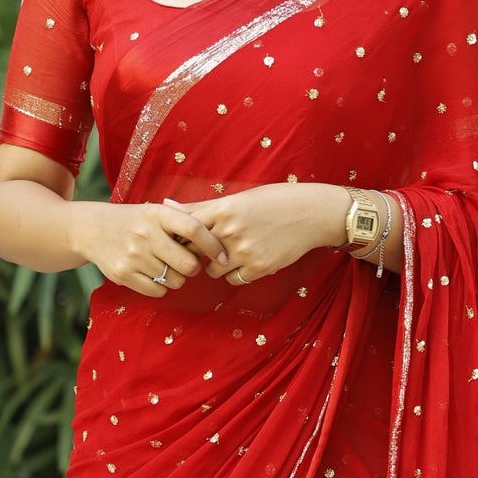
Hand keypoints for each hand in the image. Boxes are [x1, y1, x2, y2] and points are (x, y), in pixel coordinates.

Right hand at [68, 199, 227, 297]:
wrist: (93, 229)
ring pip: (175, 281)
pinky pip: (158, 291)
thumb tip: (218, 236)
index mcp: (158, 214)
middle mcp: (145, 234)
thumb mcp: (156, 212)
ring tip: (167, 267)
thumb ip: (184, 220)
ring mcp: (133, 256)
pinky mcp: (123, 274)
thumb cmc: (135, 221)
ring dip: (177, 278)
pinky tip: (154, 275)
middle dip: (193, 267)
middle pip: (188, 264)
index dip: (213, 245)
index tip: (222, 255)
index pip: (194, 229)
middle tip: (187, 263)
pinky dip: (162, 288)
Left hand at [164, 183, 345, 284]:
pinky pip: (233, 280)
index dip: (179, 236)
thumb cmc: (273, 201)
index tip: (179, 239)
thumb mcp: (238, 198)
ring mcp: (244, 251)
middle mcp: (230, 231)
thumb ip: (201, 206)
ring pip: (212, 271)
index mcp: (224, 208)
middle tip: (201, 251)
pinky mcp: (258, 267)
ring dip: (214, 266)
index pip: (186, 227)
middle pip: (194, 252)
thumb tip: (166, 204)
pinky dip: (234, 274)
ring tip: (227, 254)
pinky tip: (243, 261)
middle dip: (194, 254)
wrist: (311, 213)